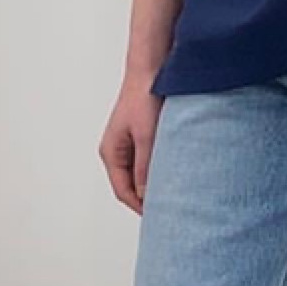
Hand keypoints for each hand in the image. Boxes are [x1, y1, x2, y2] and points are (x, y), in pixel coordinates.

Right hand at [101, 74, 162, 212]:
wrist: (152, 68)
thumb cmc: (145, 96)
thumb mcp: (147, 137)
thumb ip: (145, 168)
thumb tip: (147, 196)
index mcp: (111, 153)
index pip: (123, 192)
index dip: (141, 207)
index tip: (160, 216)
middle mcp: (117, 150)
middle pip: (130, 186)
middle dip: (148, 199)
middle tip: (170, 209)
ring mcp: (129, 144)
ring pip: (140, 174)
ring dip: (155, 183)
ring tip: (175, 192)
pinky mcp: (142, 136)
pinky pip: (148, 161)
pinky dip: (159, 169)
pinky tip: (175, 171)